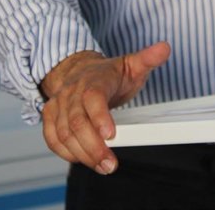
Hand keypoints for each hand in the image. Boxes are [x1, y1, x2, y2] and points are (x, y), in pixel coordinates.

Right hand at [39, 42, 170, 173]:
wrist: (79, 69)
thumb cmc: (109, 73)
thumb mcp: (131, 64)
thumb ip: (148, 59)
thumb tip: (165, 48)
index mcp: (93, 79)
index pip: (93, 97)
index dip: (99, 117)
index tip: (111, 135)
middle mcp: (72, 92)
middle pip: (77, 122)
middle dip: (93, 147)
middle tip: (110, 164)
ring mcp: (59, 104)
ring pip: (64, 134)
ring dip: (82, 154)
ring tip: (103, 166)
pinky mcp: (50, 116)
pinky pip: (52, 139)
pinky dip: (65, 153)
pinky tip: (82, 159)